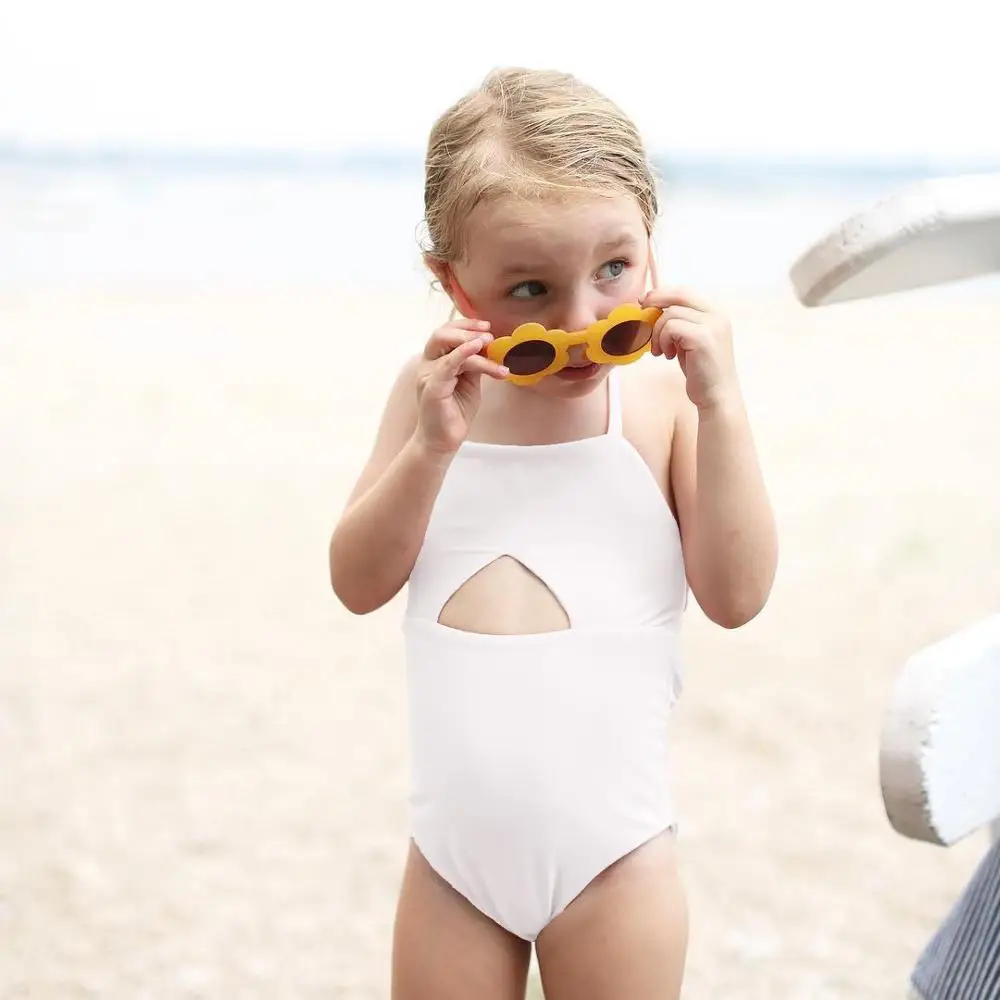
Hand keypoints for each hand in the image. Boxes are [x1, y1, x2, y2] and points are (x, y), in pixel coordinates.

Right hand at [414, 318, 508, 455]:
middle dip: (466, 328)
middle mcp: (429, 364)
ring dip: (471, 343)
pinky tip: (477, 348)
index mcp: (436, 361)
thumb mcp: (470, 381)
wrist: (443, 440)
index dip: (466, 325)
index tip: (487, 326)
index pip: (447, 333)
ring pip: (449, 348)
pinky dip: (462, 353)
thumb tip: (490, 346)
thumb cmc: (456, 412)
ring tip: (491, 345)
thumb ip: (475, 363)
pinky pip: (447, 365)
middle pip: (441, 334)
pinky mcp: (432, 387)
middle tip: (489, 334)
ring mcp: (428, 375)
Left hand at [641, 287, 740, 410]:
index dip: (662, 293)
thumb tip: (652, 306)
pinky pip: (671, 328)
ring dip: (658, 333)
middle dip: (655, 301)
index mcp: (715, 313)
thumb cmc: (700, 371)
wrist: (717, 396)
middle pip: (679, 295)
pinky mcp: (703, 338)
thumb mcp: (690, 341)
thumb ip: (680, 323)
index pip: (685, 292)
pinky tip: (667, 355)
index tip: (645, 302)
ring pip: (671, 314)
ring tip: (661, 351)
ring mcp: (712, 325)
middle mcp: (717, 315)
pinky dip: (663, 340)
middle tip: (641, 312)